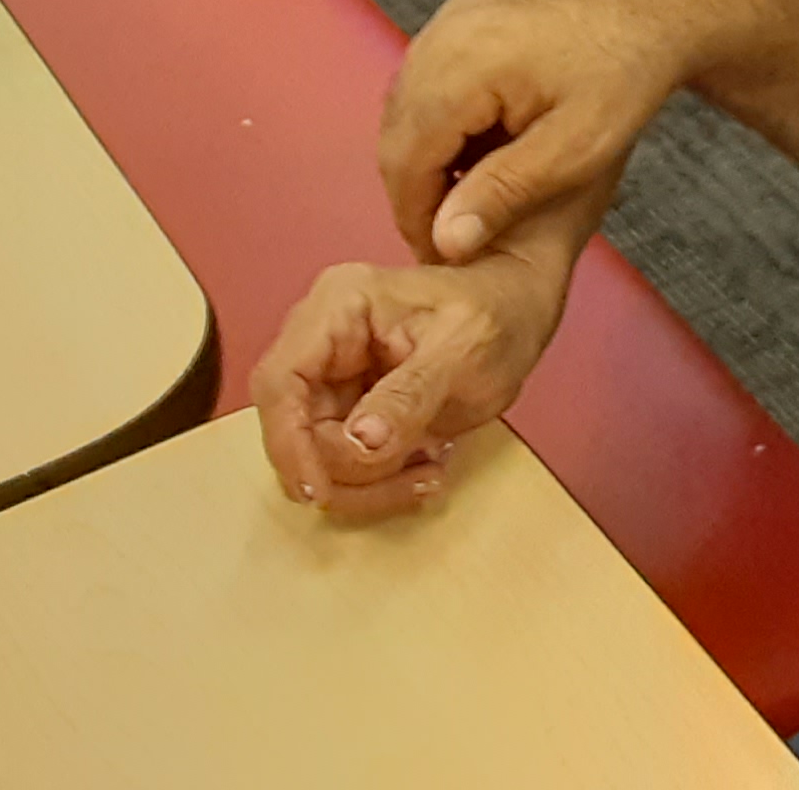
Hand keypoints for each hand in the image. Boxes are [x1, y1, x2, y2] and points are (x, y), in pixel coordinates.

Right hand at [249, 250, 574, 515]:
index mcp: (339, 306)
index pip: (280, 381)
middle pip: (294, 429)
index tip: (320, 492)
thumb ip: (411, 395)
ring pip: (315, 456)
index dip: (288, 443)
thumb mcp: (465, 352)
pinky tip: (426, 466)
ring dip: (369, 482)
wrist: (518, 311)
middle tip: (418, 474)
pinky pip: (343, 462)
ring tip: (433, 467)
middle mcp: (322, 340)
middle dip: (348, 471)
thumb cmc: (498, 314)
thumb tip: (359, 441)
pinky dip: (380, 480)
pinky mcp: (348, 407)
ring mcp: (333, 376)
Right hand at [380, 0, 707, 264]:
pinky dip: (442, 113)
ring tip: (467, 195)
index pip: (404, 156)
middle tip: (451, 233)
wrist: (664, 2)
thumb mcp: (576, 149)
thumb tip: (443, 242)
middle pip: (398, 127)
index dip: (414, 214)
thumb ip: (504, 193)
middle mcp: (446, 30)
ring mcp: (456, 12)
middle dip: (417, 185)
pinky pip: (432, 70)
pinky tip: (480, 143)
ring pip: (409, 99)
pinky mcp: (471, 6)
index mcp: (464, 64)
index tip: (439, 257)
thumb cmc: (629, 76)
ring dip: (427, 150)